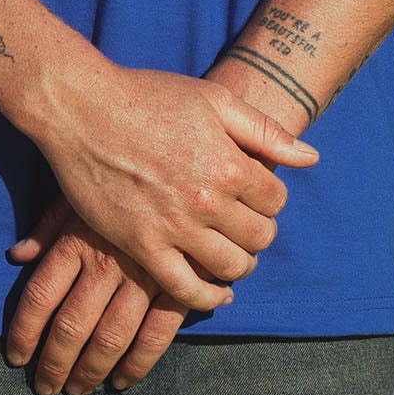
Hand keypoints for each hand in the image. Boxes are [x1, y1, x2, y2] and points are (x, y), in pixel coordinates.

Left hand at [4, 194, 190, 394]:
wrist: (179, 163)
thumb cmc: (122, 177)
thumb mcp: (79, 190)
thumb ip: (48, 226)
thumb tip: (16, 255)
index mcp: (77, 239)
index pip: (40, 296)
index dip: (25, 333)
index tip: (16, 356)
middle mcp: (105, 262)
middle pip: (71, 326)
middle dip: (54, 364)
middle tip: (44, 387)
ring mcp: (143, 276)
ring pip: (110, 338)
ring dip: (90, 371)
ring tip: (76, 389)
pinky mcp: (177, 284)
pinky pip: (155, 335)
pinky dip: (138, 364)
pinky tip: (122, 380)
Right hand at [31, 61, 317, 311]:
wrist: (82, 108)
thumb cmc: (148, 96)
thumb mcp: (213, 99)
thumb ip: (264, 131)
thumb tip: (311, 157)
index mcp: (228, 162)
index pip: (276, 200)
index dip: (270, 198)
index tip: (255, 196)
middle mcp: (207, 200)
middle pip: (259, 238)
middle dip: (258, 233)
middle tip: (244, 226)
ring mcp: (174, 227)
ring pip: (230, 268)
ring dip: (239, 265)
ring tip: (231, 255)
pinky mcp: (142, 246)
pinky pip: (185, 290)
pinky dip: (207, 298)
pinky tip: (215, 292)